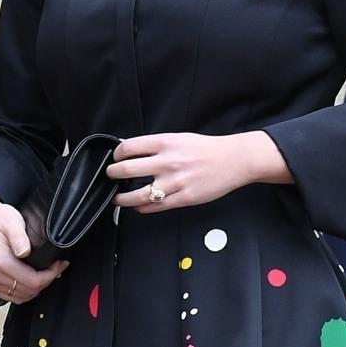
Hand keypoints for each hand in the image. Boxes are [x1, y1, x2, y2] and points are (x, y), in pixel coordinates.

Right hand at [0, 186, 67, 304]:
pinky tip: (30, 279)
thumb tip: (25, 252)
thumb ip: (19, 237)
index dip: (50, 275)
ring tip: (45, 273)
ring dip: (36, 288)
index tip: (58, 264)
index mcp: (0, 262)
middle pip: (29, 292)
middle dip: (46, 281)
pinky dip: (23, 291)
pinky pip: (10, 297)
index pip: (33, 282)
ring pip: (21, 297)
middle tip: (55, 267)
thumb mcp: (10, 220)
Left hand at [107, 130, 290, 209]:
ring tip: (117, 197)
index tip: (115, 158)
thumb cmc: (207, 150)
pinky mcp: (182, 198)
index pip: (129, 147)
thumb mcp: (179, 138)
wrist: (233, 160)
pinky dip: (142, 207)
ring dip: (122, 198)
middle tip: (112, 177)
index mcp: (165, 143)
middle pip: (127, 170)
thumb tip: (133, 151)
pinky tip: (138, 205)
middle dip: (113, 175)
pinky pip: (154, 207)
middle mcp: (168, 162)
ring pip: (137, 195)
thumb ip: (156, 146)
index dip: (116, 154)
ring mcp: (174, 182)